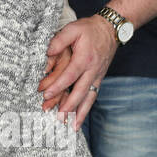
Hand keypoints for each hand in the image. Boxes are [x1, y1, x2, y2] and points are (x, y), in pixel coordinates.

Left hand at [44, 15, 117, 129]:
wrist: (110, 30)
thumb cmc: (89, 29)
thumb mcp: (73, 29)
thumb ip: (59, 40)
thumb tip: (47, 52)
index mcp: (85, 58)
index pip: (70, 75)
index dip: (58, 86)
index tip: (46, 94)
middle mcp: (92, 70)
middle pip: (80, 92)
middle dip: (69, 106)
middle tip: (58, 117)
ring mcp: (97, 76)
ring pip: (88, 98)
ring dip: (80, 113)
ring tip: (72, 127)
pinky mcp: (99, 79)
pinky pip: (92, 97)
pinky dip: (86, 109)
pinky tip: (79, 120)